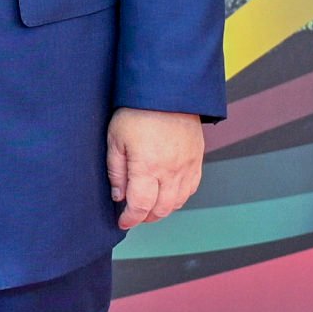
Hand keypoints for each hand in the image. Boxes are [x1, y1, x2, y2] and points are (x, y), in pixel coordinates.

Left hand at [107, 109, 203, 229]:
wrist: (167, 90)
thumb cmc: (137, 111)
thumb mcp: (115, 139)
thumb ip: (116, 171)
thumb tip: (118, 196)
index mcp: (147, 167)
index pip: (140, 207)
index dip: (130, 219)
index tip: (122, 221)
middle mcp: (170, 171)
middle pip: (161, 209)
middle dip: (145, 217)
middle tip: (134, 214)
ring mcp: (187, 166)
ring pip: (178, 202)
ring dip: (162, 209)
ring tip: (149, 205)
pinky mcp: (196, 159)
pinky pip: (192, 188)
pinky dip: (179, 197)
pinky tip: (168, 193)